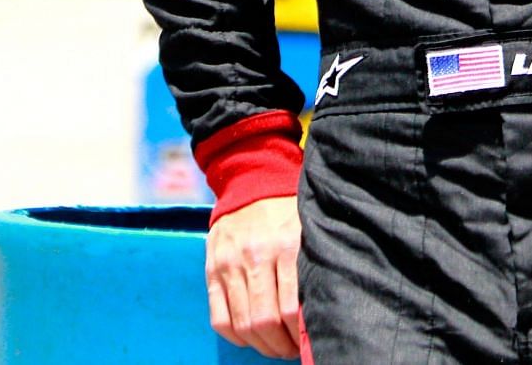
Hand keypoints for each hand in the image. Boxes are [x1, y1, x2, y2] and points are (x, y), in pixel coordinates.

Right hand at [206, 194, 300, 358]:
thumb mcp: (308, 232)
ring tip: (275, 346)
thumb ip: (313, 268)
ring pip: (243, 324)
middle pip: (265, 321)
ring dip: (262, 345)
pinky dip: (236, 336)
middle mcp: (255, 254)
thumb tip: (320, 315)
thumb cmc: (289, 214)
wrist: (251, 182)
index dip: (300, 335)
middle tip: (292, 349)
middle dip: (281, 345)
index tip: (308, 341)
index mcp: (286, 245)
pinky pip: (219, 318)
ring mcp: (229, 262)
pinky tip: (251, 336)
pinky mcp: (211, 269)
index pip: (291, 309)